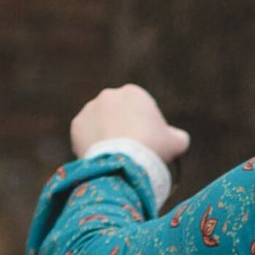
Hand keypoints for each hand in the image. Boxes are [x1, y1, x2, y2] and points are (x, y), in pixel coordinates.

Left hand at [69, 83, 190, 162]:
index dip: (146, 126)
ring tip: (115, 155)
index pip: (141, 108)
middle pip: (118, 114)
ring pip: (101, 124)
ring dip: (107, 135)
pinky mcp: (76, 125)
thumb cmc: (152, 148)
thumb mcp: (176, 142)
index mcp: (134, 92)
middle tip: (130, 149)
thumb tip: (178, 138)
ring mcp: (90, 109)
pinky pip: (86, 135)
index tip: (149, 142)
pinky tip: (103, 157)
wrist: (122, 162)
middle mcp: (109, 95)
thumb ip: (177, 136)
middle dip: (123, 127)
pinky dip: (93, 144)